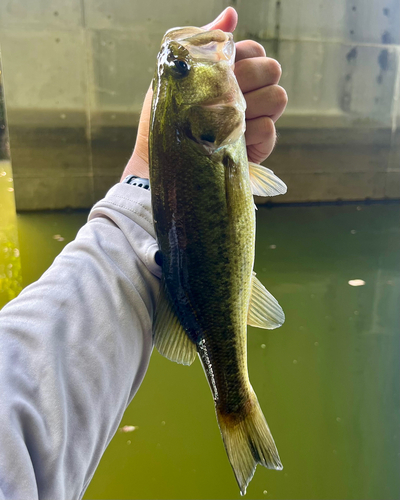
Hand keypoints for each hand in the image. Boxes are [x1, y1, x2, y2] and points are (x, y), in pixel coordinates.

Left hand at [121, 7, 286, 179]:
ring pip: (277, 97)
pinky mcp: (258, 146)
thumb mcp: (178, 75)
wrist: (162, 160)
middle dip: (250, 78)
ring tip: (225, 119)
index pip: (256, 50)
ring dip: (251, 106)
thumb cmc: (166, 118)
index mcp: (230, 74)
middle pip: (272, 69)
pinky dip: (250, 134)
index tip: (225, 68)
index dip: (245, 55)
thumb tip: (231, 13)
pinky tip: (231, 139)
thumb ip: (204, 42)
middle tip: (225, 94)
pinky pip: (269, 130)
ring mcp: (255, 120)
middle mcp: (247, 94)